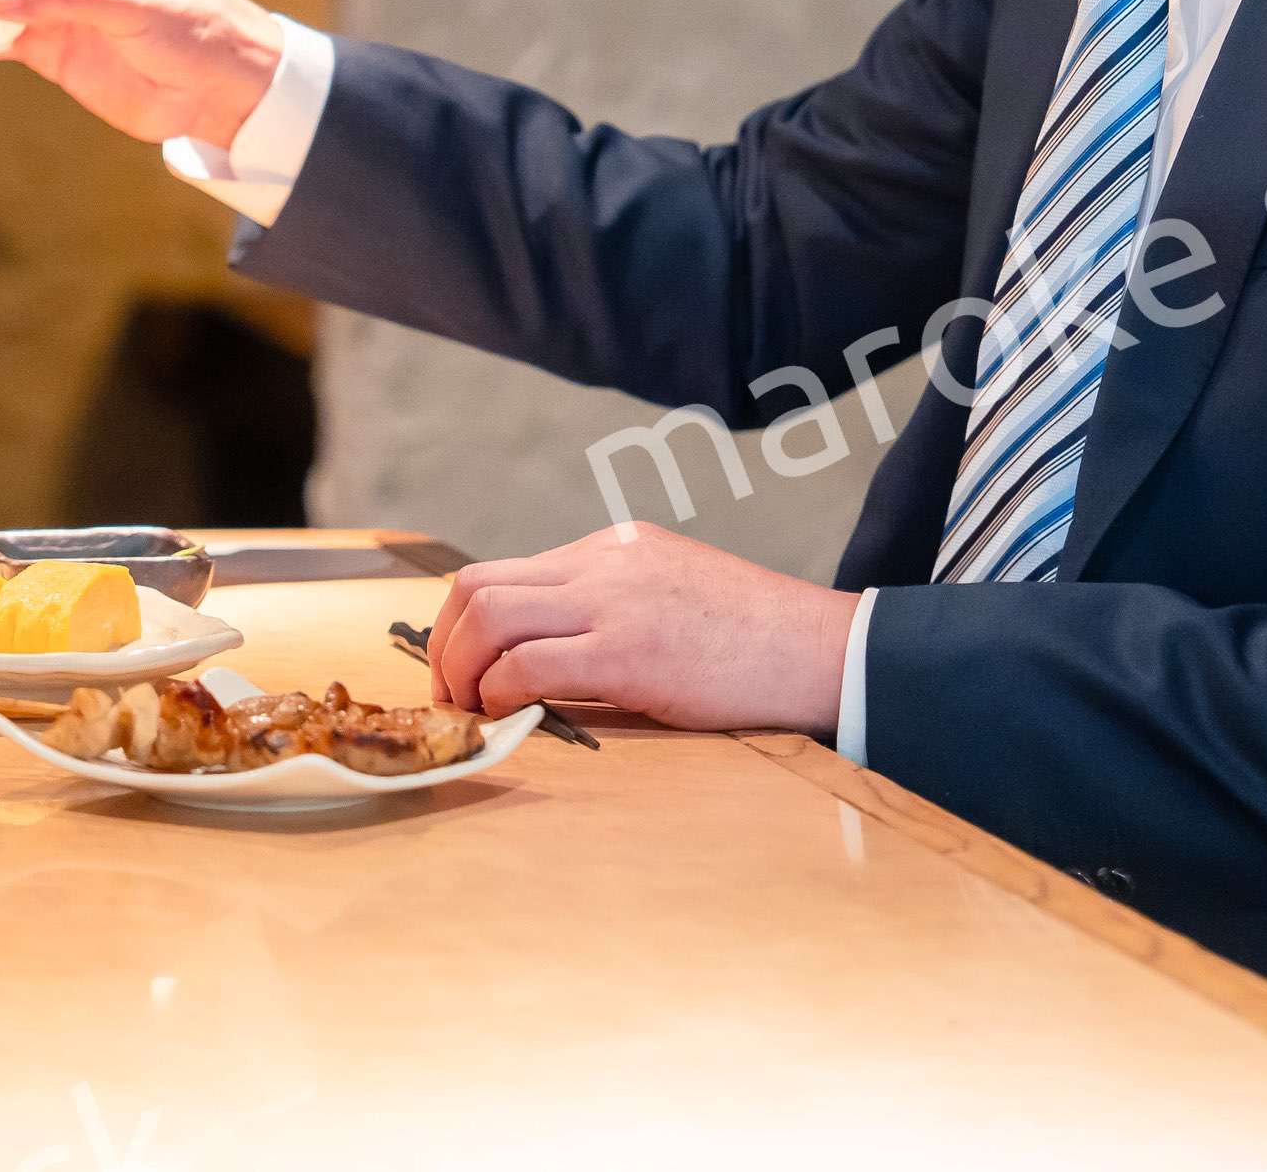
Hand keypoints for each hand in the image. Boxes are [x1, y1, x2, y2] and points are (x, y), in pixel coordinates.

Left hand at [426, 522, 858, 734]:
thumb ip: (612, 612)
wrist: (822, 650)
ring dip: (462, 671)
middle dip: (444, 648)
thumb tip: (547, 663)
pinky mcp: (629, 651)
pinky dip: (501, 694)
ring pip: (489, 616)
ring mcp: (614, 602)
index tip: (462, 674)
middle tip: (452, 699)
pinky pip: (530, 664)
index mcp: (611, 549)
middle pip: (477, 587)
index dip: (462, 628)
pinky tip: (512, 718)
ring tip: (474, 713)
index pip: (503, 573)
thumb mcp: (673, 597)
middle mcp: (602, 564)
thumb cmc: (756, 641)